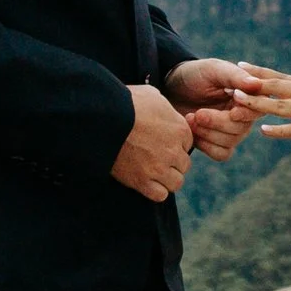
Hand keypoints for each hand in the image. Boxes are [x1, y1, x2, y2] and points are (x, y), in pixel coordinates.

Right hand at [111, 83, 193, 202]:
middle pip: (184, 165)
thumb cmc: (125, 103)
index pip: (188, 144)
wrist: (103, 118)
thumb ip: (164, 106)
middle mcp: (173, 151)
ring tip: (153, 172)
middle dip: (173, 162)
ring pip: (176, 183)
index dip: (175, 144)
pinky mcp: (142, 181)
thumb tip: (162, 110)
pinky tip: (146, 182)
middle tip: (156, 157)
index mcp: (180, 129)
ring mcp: (159, 168)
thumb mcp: (152, 96)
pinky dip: (155, 191)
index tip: (162, 143)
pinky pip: (160, 195)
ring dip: (166, 179)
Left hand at [164, 58, 265, 162]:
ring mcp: (232, 130)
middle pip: (242, 128)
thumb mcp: (213, 69)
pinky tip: (193, 132)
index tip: (232, 112)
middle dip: (217, 123)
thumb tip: (256, 84)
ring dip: (207, 133)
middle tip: (197, 114)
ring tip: (190, 118)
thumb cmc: (195, 74)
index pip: (258, 109)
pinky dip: (205, 145)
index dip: (246, 114)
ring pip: (230, 142)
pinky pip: (221, 153)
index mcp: (248, 94)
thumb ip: (235, 76)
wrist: (171, 89)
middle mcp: (244, 114)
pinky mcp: (218, 143)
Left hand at [230, 65, 290, 141]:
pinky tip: (264, 130)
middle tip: (231, 79)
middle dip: (252, 83)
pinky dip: (280, 130)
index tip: (241, 65)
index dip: (260, 72)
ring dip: (258, 103)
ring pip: (281, 106)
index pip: (280, 77)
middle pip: (276, 86)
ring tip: (238, 99)